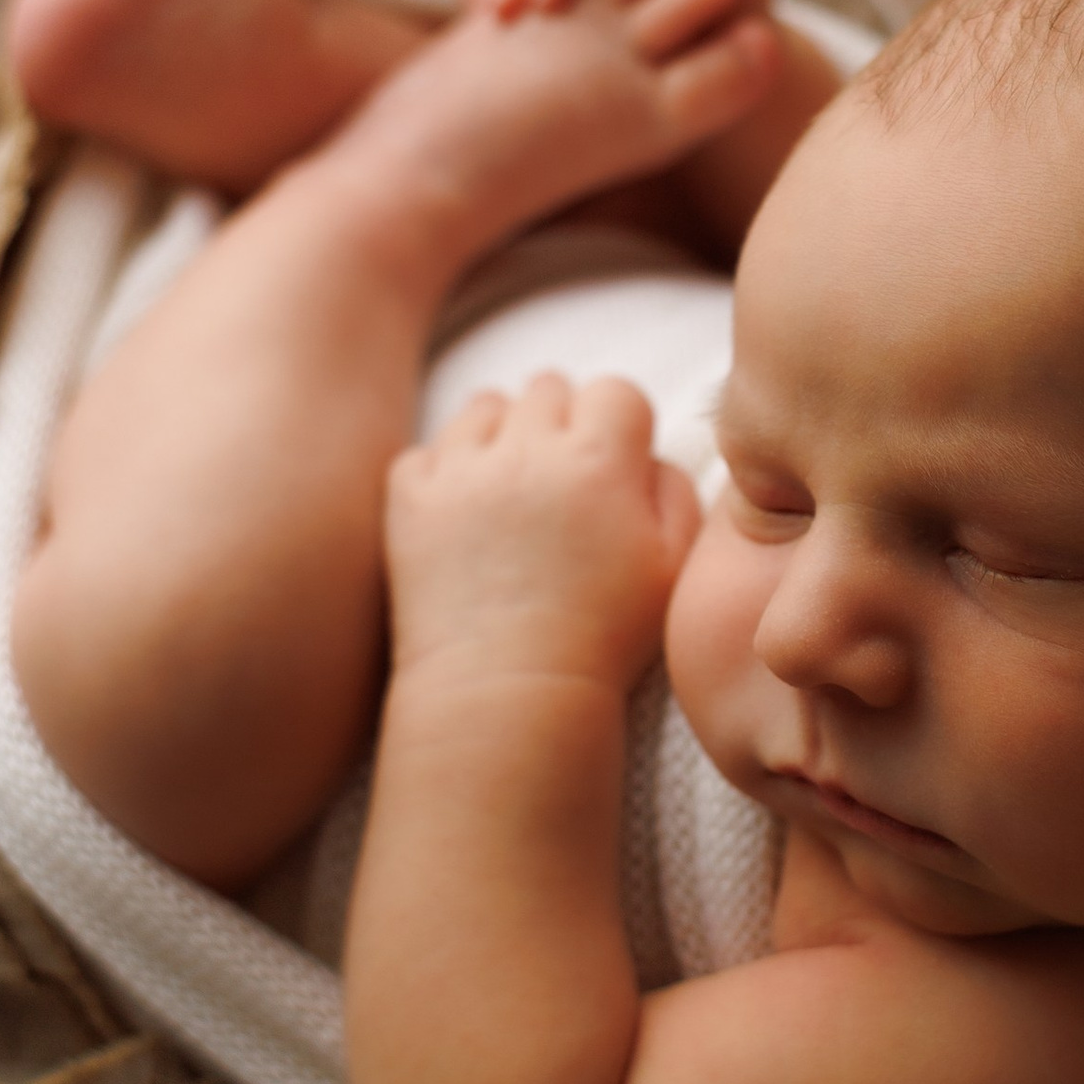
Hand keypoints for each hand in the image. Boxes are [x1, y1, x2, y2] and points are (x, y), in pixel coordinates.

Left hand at [385, 371, 701, 693]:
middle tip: (564, 488)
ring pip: (486, 408)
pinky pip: (426, 451)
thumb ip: (675, 490)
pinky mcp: (409, 497)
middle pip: (549, 388)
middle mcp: (526, 449)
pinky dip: (443, 474)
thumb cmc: (604, 640)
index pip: (615, 391)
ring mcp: (460, 469)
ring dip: (503, 437)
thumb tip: (648, 453)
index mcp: (599, 460)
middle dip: (562, 425)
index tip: (614, 472)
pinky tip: (463, 519)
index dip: (620, 429)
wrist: (507, 695)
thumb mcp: (673, 568)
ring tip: (512, 497)